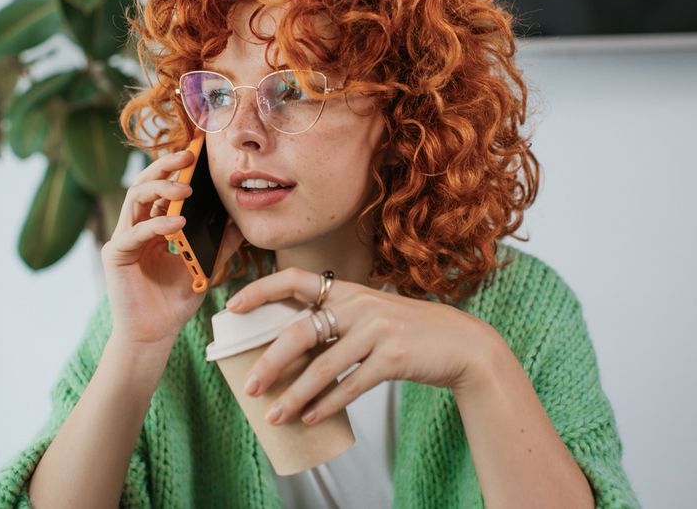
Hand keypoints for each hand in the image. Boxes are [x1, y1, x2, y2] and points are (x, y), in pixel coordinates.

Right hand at [100, 149, 244, 346]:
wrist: (154, 335)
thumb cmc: (175, 302)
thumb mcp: (205, 267)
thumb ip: (219, 245)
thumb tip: (240, 222)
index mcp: (154, 225)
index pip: (163, 188)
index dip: (177, 168)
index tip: (199, 152)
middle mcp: (135, 226)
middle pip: (144, 183)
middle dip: (166, 166)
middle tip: (189, 156)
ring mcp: (123, 238)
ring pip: (135, 198)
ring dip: (161, 188)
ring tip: (186, 188)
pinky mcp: (115, 255)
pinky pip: (135, 232)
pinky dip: (157, 225)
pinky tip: (178, 223)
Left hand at [224, 267, 495, 425]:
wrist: (463, 344)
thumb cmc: (410, 332)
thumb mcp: (372, 315)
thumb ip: (338, 322)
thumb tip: (290, 351)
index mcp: (349, 291)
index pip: (296, 279)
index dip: (262, 290)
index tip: (234, 306)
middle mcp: (360, 305)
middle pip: (301, 331)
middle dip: (271, 361)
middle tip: (251, 385)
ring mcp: (378, 330)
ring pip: (323, 366)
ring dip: (295, 395)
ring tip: (275, 414)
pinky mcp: (394, 358)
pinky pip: (350, 385)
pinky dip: (327, 404)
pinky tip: (311, 417)